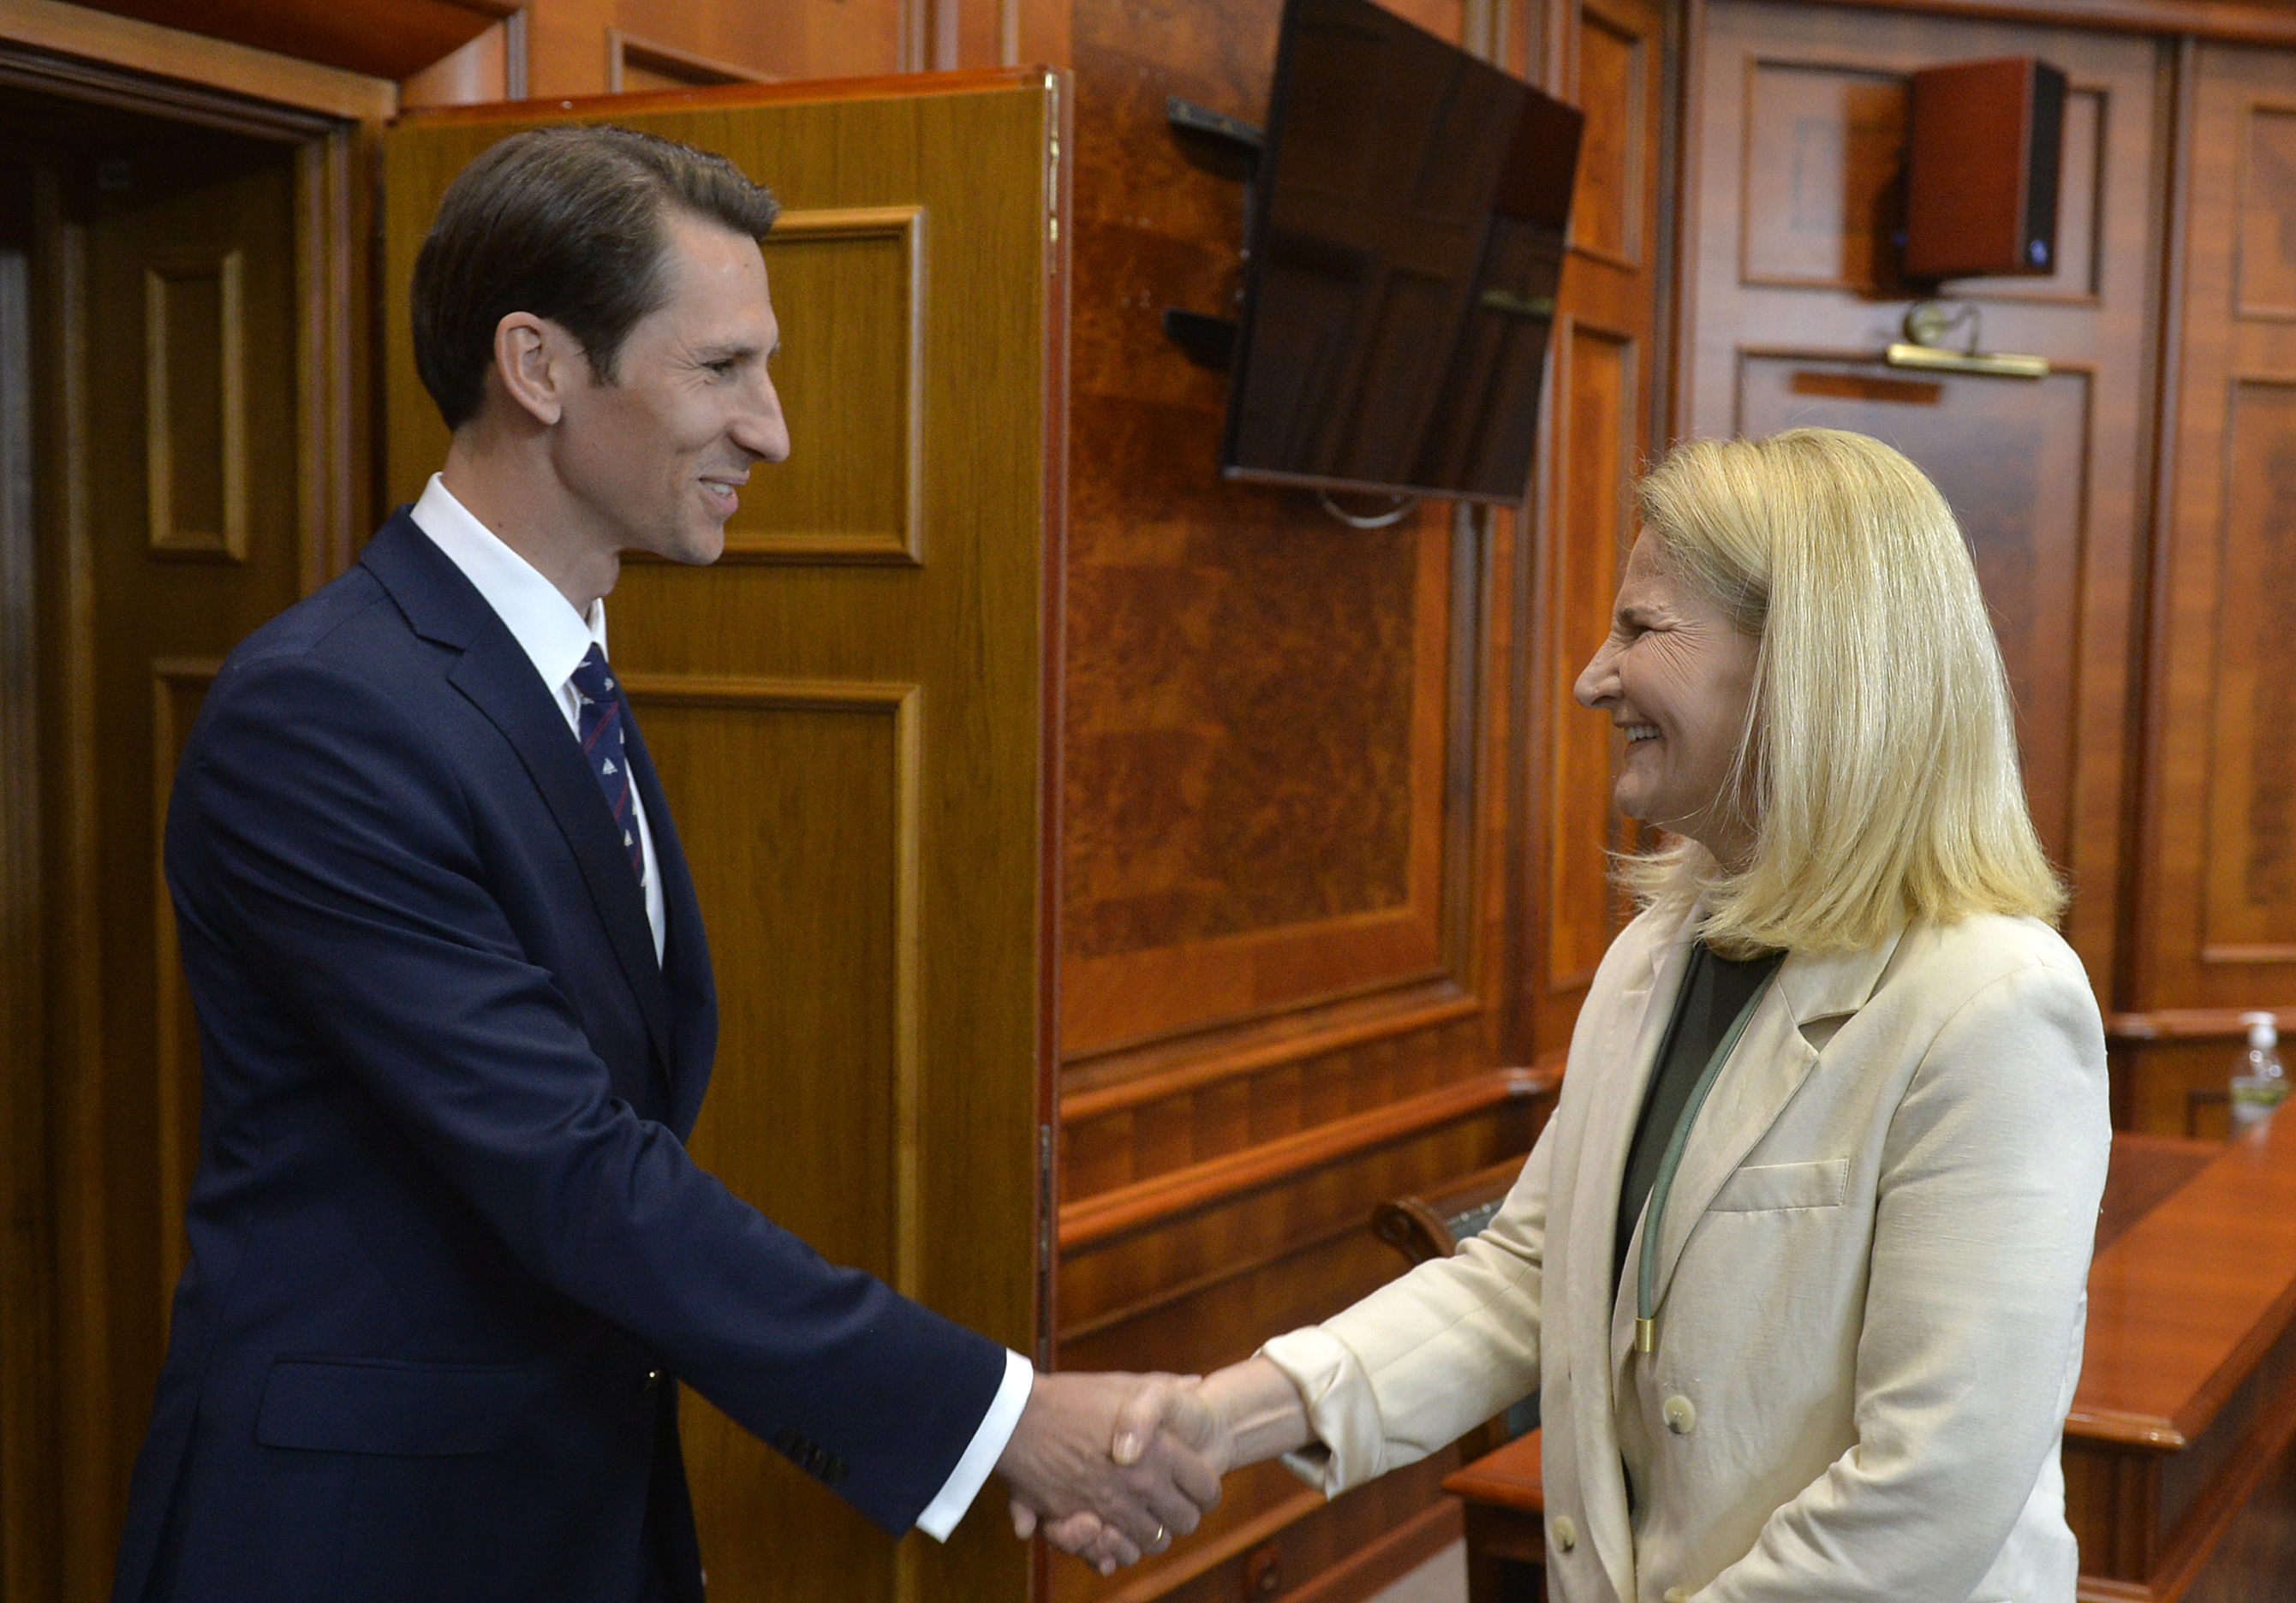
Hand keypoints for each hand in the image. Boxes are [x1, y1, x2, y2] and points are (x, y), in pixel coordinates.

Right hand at [997, 1371, 1221, 1574]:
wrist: (1018, 1415)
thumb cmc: (1074, 1396)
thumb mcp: (1126, 1383)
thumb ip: (1165, 1386)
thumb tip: (1196, 1384)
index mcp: (1161, 1451)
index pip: (1207, 1490)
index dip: (1205, 1490)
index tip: (1195, 1484)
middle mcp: (1141, 1484)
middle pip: (1185, 1522)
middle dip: (1181, 1515)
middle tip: (1170, 1501)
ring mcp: (1111, 1508)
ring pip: (1153, 1542)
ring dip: (1150, 1533)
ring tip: (1141, 1515)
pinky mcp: (1081, 1524)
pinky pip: (1115, 1554)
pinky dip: (1117, 1550)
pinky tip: (1113, 1532)